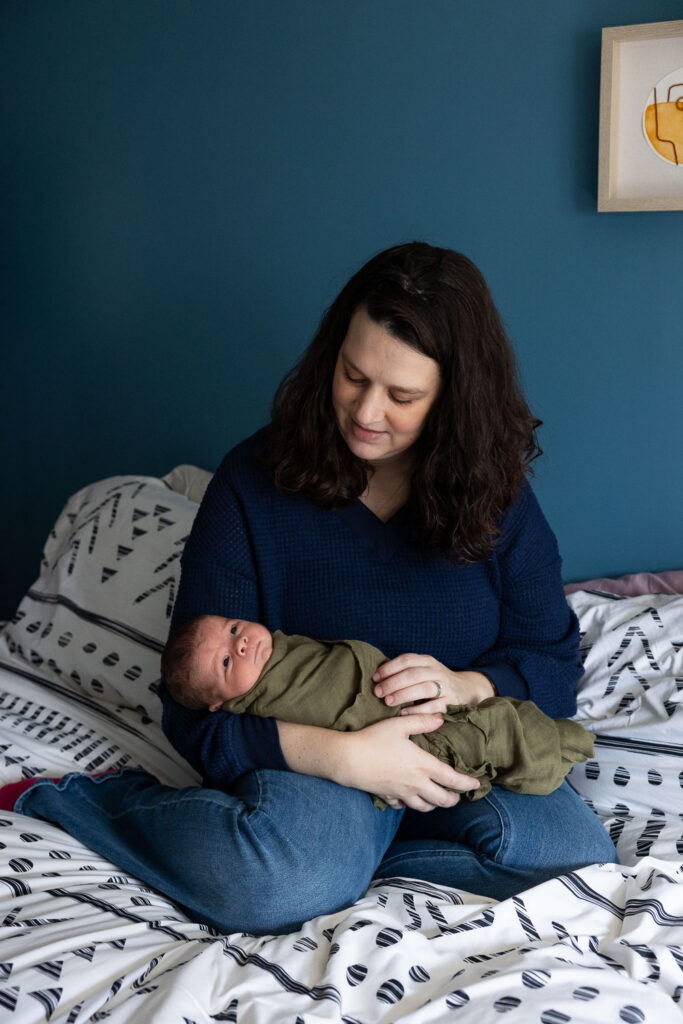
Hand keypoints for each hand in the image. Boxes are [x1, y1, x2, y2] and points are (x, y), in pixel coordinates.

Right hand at [339, 716, 479, 811]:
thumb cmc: (374, 739)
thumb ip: (422, 721)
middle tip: (458, 795)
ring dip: (435, 804)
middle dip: (454, 799)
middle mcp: (416, 783)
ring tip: (438, 797)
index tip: (476, 783)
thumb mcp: (399, 725)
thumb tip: (441, 718)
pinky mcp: (388, 797)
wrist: (348, 759)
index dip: (467, 783)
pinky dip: (411, 804)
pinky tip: (411, 797)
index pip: (452, 779)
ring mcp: (402, 793)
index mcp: (423, 765)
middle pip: (443, 800)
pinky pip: (404, 807)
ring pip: (426, 807)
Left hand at [373, 655, 494, 714]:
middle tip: (378, 692)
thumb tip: (377, 678)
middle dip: (393, 683)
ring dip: (403, 695)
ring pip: (423, 688)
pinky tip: (404, 713)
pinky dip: (417, 710)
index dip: (389, 668)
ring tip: (388, 702)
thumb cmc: (436, 681)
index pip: (406, 659)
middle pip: (413, 674)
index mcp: (428, 661)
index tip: (375, 678)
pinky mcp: (452, 702)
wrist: (467, 689)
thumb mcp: (424, 670)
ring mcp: (446, 686)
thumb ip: (406, 671)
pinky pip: (433, 706)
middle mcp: (437, 671)